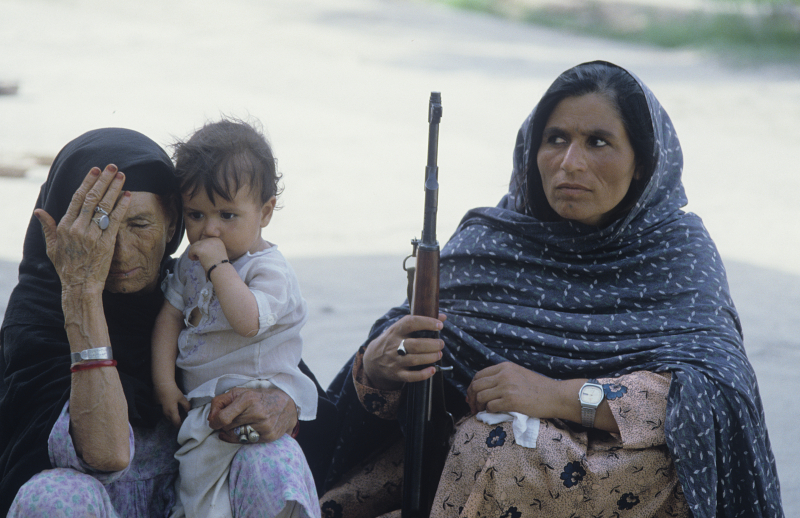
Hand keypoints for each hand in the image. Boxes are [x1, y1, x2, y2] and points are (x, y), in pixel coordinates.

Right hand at [34, 165, 129, 292]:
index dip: (87, 182)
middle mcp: (77, 228)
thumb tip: (39, 211)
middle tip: (113, 166)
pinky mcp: (106, 243)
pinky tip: (128, 195)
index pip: (77, 198)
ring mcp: (92, 235)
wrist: (80, 286)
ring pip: (104, 206)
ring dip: (114, 189)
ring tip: (123, 176)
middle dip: (103, 180)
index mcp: (65, 226)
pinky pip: (115, 220)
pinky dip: (122, 206)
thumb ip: (48, 228)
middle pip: (92, 198)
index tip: (96, 170)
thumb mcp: (52, 247)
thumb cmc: (67, 267)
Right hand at [154, 382, 189, 427]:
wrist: (161, 384)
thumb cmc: (173, 391)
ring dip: (172, 416)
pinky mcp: (156, 406)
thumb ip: (186, 405)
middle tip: (182, 416)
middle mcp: (165, 413)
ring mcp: (160, 410)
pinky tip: (170, 405)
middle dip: (176, 420)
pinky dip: (167, 411)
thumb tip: (188, 411)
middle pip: (171, 421)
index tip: (184, 424)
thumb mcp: (182, 398)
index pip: (176, 423)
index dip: (180, 425)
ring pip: (167, 416)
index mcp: (172, 412)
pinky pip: (163, 411)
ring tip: (177, 411)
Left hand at [187, 238, 227, 270]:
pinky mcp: (200, 248)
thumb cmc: (219, 265)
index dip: (203, 248)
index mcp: (217, 240)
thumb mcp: (217, 253)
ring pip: (194, 245)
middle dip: (197, 250)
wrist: (221, 269)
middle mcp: (212, 239)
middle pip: (199, 242)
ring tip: (196, 259)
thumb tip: (197, 248)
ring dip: (193, 252)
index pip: (205, 241)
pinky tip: (194, 260)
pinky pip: (191, 250)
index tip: (205, 256)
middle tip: (199, 258)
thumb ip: (210, 248)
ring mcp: (206, 243)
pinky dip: (190, 255)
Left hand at [207, 386, 296, 443]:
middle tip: (232, 419)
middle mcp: (257, 413)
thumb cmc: (260, 398)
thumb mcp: (241, 392)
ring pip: (236, 436)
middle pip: (228, 427)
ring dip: (234, 432)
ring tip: (242, 424)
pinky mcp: (269, 436)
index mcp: (248, 399)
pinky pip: (246, 442)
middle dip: (225, 425)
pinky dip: (244, 437)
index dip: (215, 422)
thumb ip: (221, 401)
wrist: (287, 406)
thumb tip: (211, 418)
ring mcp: (264, 426)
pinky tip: (249, 430)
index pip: (223, 418)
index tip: (214, 421)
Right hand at [362, 314, 445, 390]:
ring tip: (439, 354)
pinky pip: (411, 377)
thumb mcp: (401, 328)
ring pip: (414, 360)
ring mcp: (394, 361)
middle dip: (432, 344)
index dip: (426, 323)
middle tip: (441, 344)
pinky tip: (432, 370)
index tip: (440, 325)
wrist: (373, 359)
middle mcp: (394, 345)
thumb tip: (443, 317)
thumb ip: (421, 322)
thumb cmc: (393, 340)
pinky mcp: (396, 374)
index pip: (411, 323)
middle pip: (415, 345)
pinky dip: (423, 374)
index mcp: (396, 331)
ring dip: (430, 357)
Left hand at [466, 362, 559, 417]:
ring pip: (480, 396)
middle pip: (476, 385)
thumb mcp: (518, 374)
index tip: (472, 396)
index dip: (472, 387)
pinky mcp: (511, 401)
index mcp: (505, 367)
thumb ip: (502, 377)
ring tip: (481, 412)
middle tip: (473, 407)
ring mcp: (507, 387)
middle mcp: (504, 375)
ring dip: (478, 406)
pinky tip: (493, 413)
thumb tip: (483, 389)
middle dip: (471, 398)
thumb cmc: (539, 388)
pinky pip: (490, 407)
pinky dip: (488, 412)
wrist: (556, 396)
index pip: (479, 375)